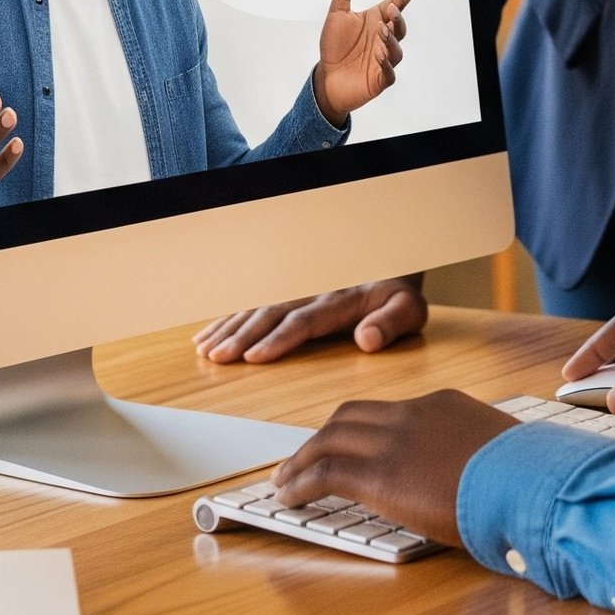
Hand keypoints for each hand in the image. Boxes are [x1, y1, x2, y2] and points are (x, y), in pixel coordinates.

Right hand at [193, 277, 427, 362]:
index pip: (305, 320)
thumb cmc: (398, 294)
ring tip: (205, 349)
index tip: (254, 357)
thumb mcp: (409, 309)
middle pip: (273, 312)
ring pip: (258, 306)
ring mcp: (298, 288)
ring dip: (230, 326)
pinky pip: (254, 301)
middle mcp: (313, 291)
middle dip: (243, 334)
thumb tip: (367, 339)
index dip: (279, 338)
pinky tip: (207, 335)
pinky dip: (229, 317)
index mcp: (341, 300)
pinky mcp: (289, 290)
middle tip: (217, 356)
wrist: (393, 257)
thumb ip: (391, 323)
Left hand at [272, 390, 515, 545]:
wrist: (525, 477)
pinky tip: (290, 497)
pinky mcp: (381, 474)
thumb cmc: (525, 471)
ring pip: (330, 437)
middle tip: (302, 459)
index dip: (359, 430)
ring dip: (302, 459)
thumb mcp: (498, 449)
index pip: (388, 411)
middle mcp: (413, 413)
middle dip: (321, 437)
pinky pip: (326, 472)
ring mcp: (395, 440)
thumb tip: (474, 473)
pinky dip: (301, 482)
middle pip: (350, 415)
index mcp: (442, 404)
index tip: (347, 447)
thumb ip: (474, 452)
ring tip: (285, 480)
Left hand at [315, 0, 414, 124]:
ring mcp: (384, 59)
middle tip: (389, 10)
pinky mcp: (380, 79)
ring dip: (391, 40)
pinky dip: (386, 65)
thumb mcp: (338, 10)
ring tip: (381, 32)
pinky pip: (389, 72)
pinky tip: (379, 56)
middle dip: (397, 18)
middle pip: (399, 27)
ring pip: (396, 50)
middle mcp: (383, 38)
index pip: (394, 6)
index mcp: (376, 21)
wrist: (325, 78)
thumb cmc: (334, 46)